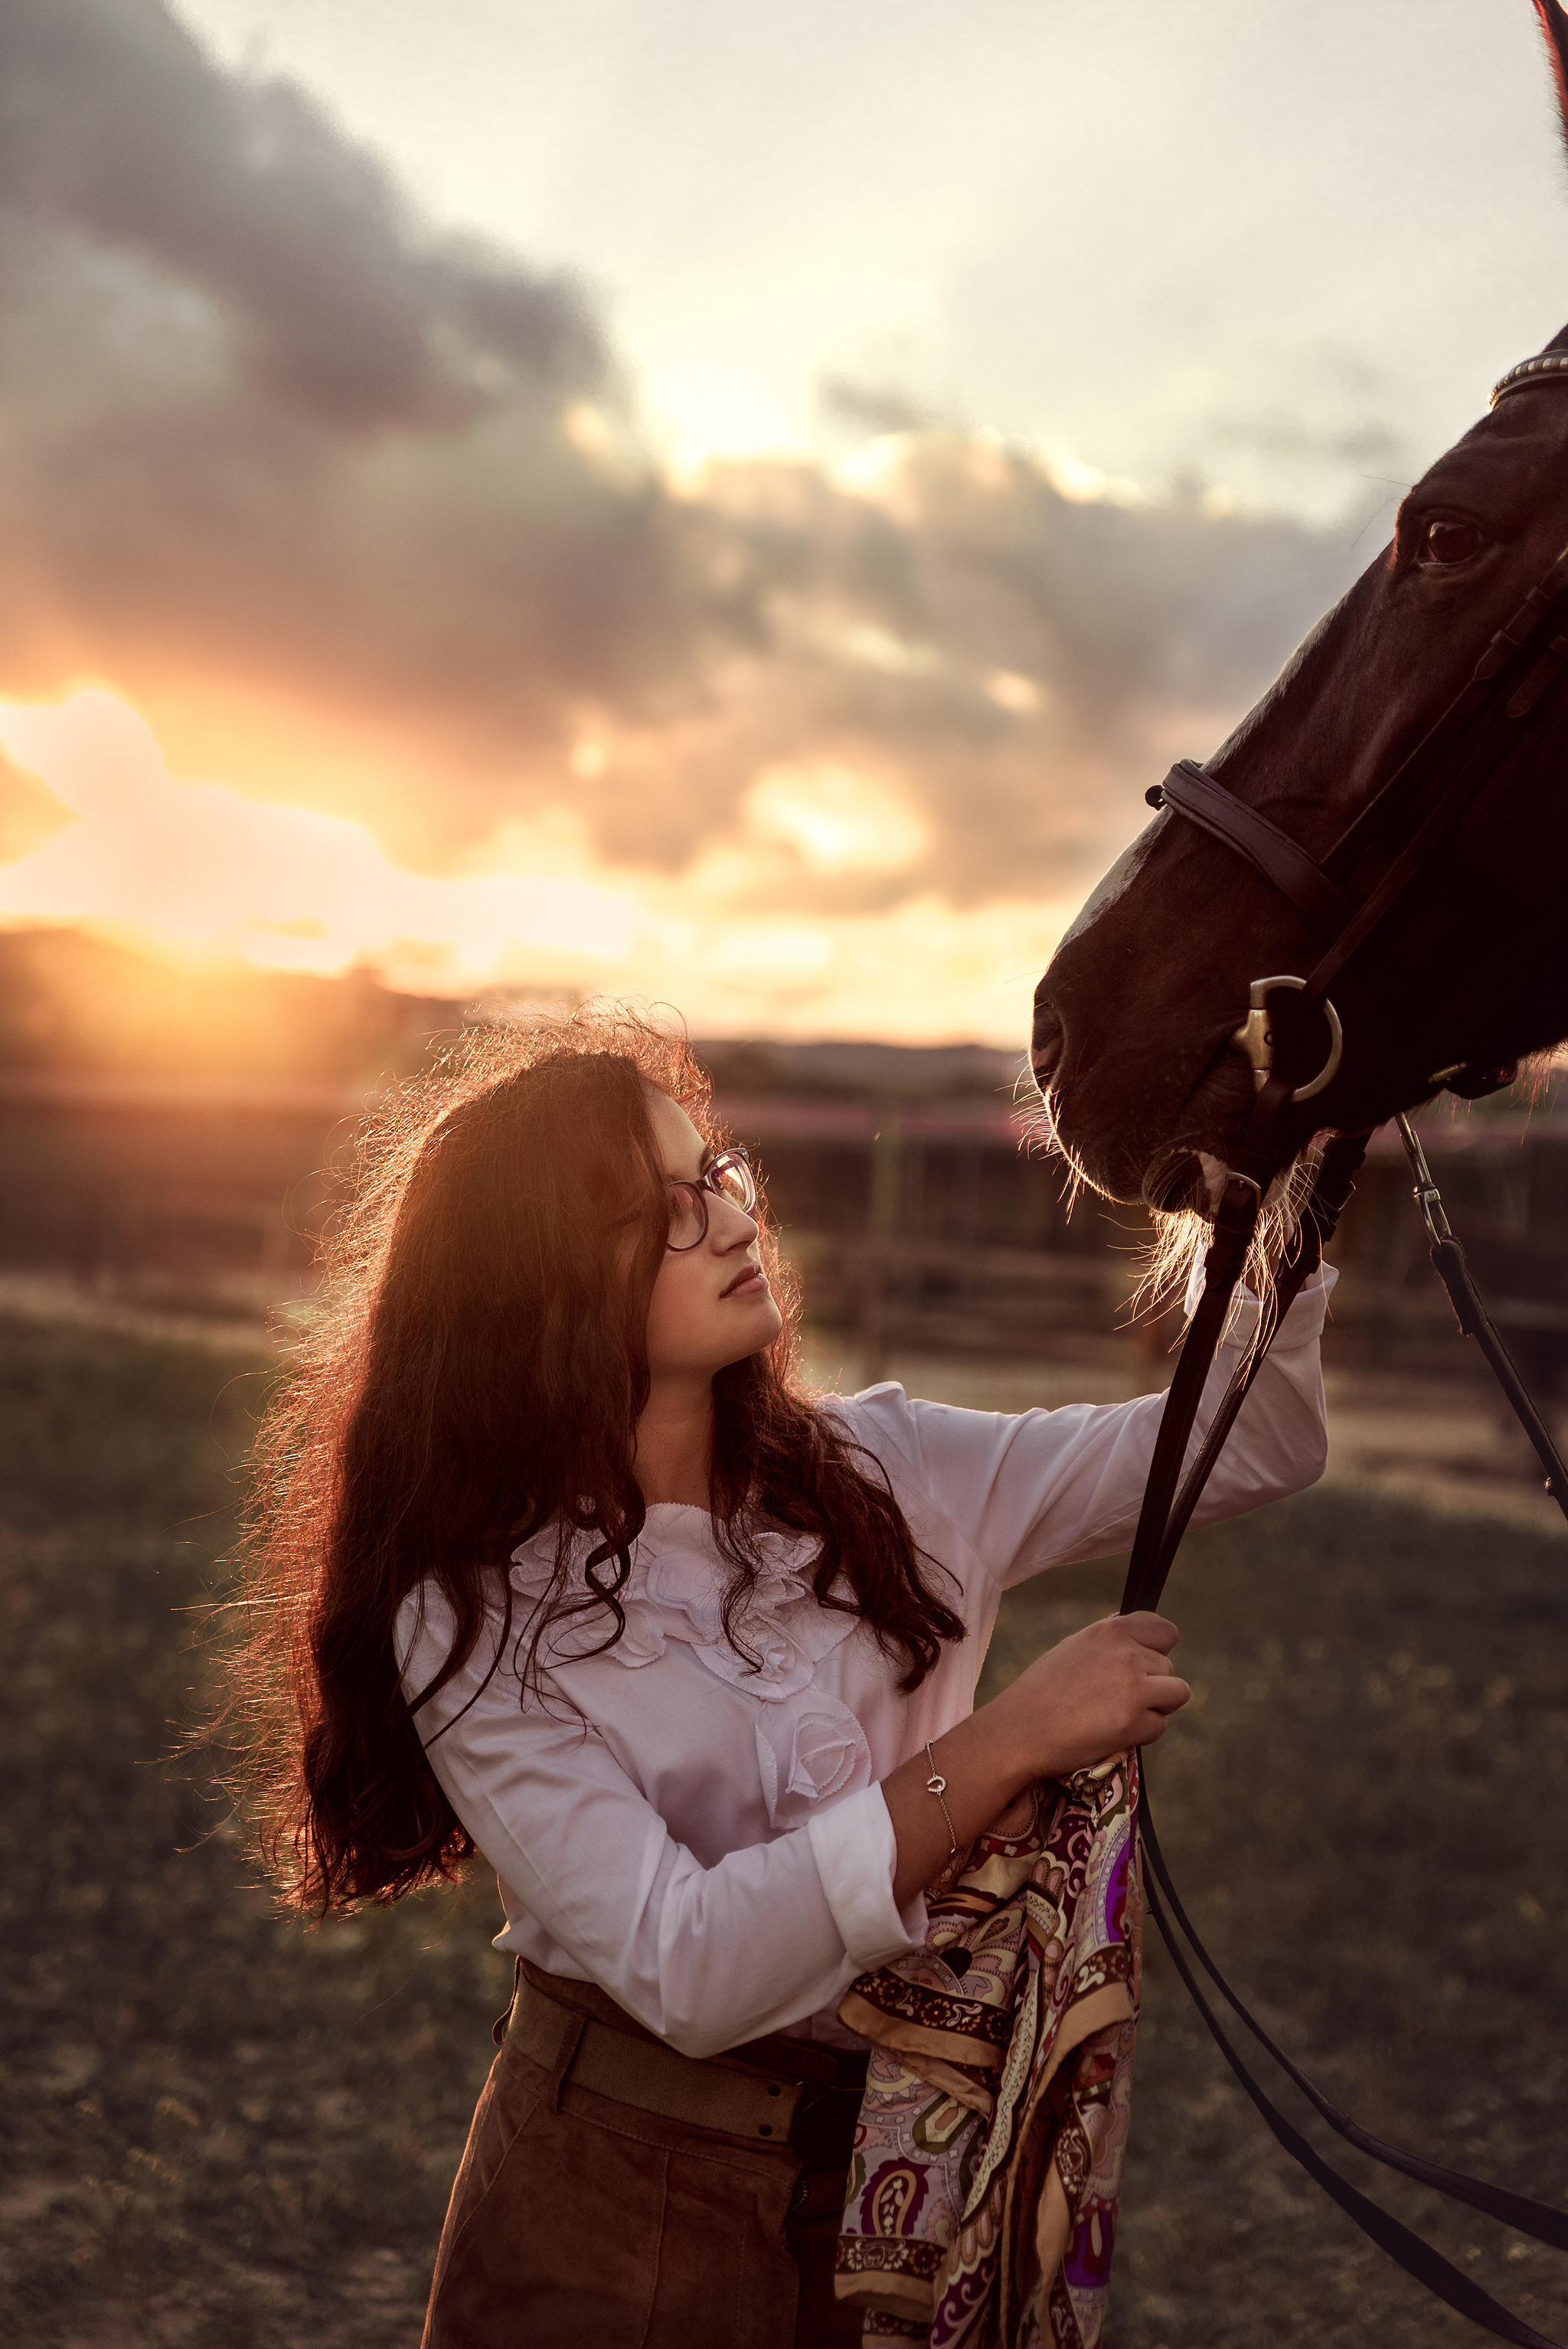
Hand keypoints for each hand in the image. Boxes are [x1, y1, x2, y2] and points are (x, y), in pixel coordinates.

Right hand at [990, 1611, 1189, 1778]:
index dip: (1158, 1649)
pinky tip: (1112, 1732)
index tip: (1144, 1663)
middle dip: (1151, 1683)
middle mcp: (1127, 1654)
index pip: (1166, 1631)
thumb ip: (1109, 1639)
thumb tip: (1135, 1627)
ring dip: (1155, 1707)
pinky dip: (1142, 1733)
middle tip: (1115, 1698)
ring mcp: (1133, 1688)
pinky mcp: (1134, 1723)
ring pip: (1176, 1694)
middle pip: (1168, 1667)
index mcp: (1111, 1631)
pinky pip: (1159, 1726)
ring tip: (1119, 1713)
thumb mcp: (1075, 1647)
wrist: (1020, 1729)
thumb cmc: (1042, 1689)